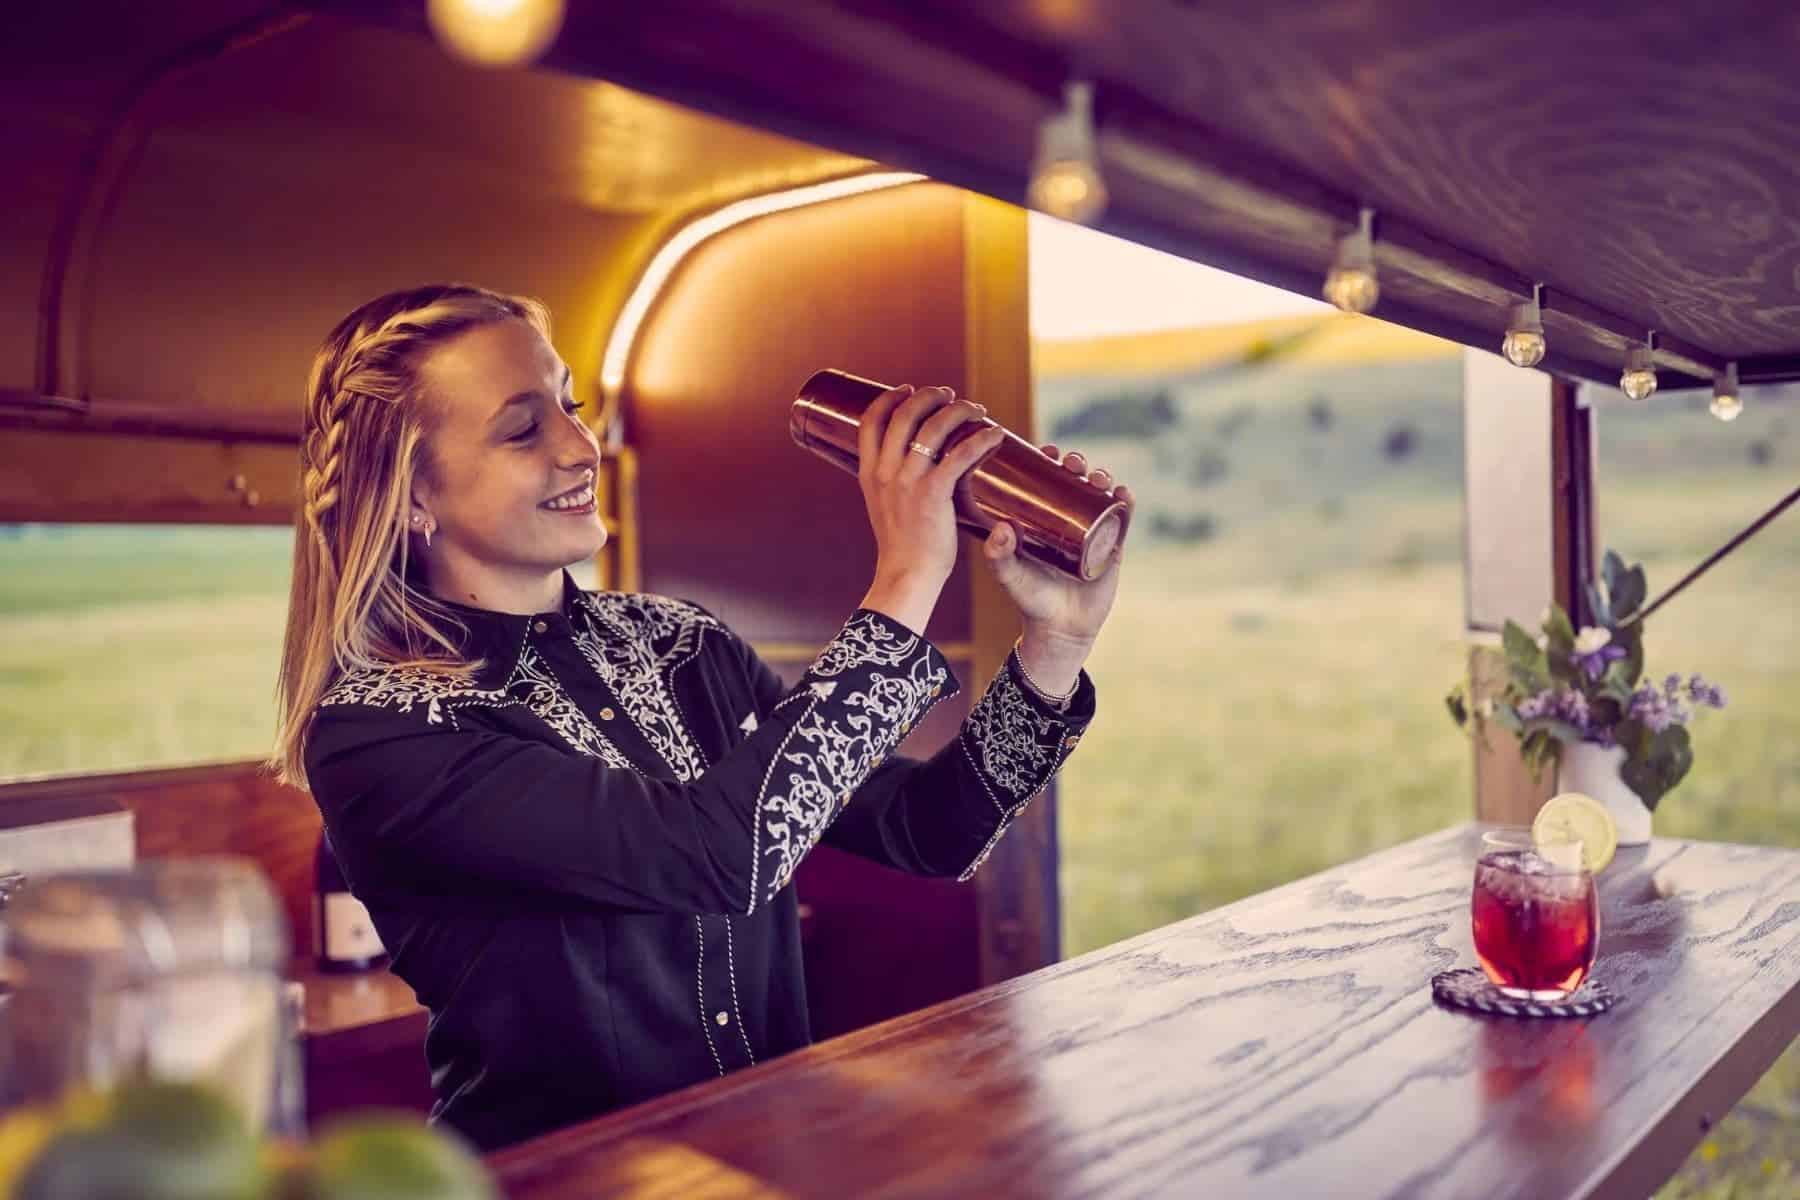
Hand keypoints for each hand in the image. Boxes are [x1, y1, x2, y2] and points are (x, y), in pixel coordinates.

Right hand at [857, 384, 1006, 632]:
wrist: (906, 575)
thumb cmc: (901, 545)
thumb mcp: (882, 506)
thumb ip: (891, 482)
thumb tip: (909, 462)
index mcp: (869, 472)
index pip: (871, 421)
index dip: (890, 398)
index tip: (908, 389)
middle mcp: (886, 472)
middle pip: (905, 414)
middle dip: (929, 396)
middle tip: (948, 394)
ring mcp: (909, 481)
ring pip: (934, 426)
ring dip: (958, 410)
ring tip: (975, 409)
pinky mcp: (934, 494)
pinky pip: (961, 454)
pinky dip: (981, 439)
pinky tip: (995, 435)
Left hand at [981, 443, 1130, 654]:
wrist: (1061, 629)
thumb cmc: (1030, 600)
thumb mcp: (1010, 576)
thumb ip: (999, 556)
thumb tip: (1002, 528)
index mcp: (1042, 518)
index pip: (1045, 481)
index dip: (1047, 461)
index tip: (1044, 450)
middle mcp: (1069, 520)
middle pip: (1075, 481)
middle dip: (1076, 464)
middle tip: (1071, 462)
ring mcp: (1093, 531)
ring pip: (1100, 495)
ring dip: (1101, 478)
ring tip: (1096, 478)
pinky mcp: (1112, 546)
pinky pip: (1122, 519)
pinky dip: (1125, 503)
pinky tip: (1123, 493)